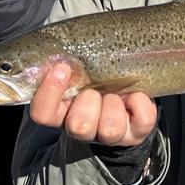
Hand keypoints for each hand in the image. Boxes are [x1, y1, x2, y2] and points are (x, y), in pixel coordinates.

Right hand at [29, 63, 156, 146]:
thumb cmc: (96, 80)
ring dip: (114, 103)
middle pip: (77, 125)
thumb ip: (68, 64)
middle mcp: (85, 130)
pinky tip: (136, 94)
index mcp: (62, 114)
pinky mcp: (137, 133)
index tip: (62, 67)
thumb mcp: (79, 72)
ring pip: (110, 128)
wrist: (127, 101)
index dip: (49, 93)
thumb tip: (62, 49)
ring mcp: (112, 135)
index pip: (43, 114)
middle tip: (95, 88)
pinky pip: (142, 118)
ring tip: (117, 92)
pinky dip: (141, 101)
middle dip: (89, 100)